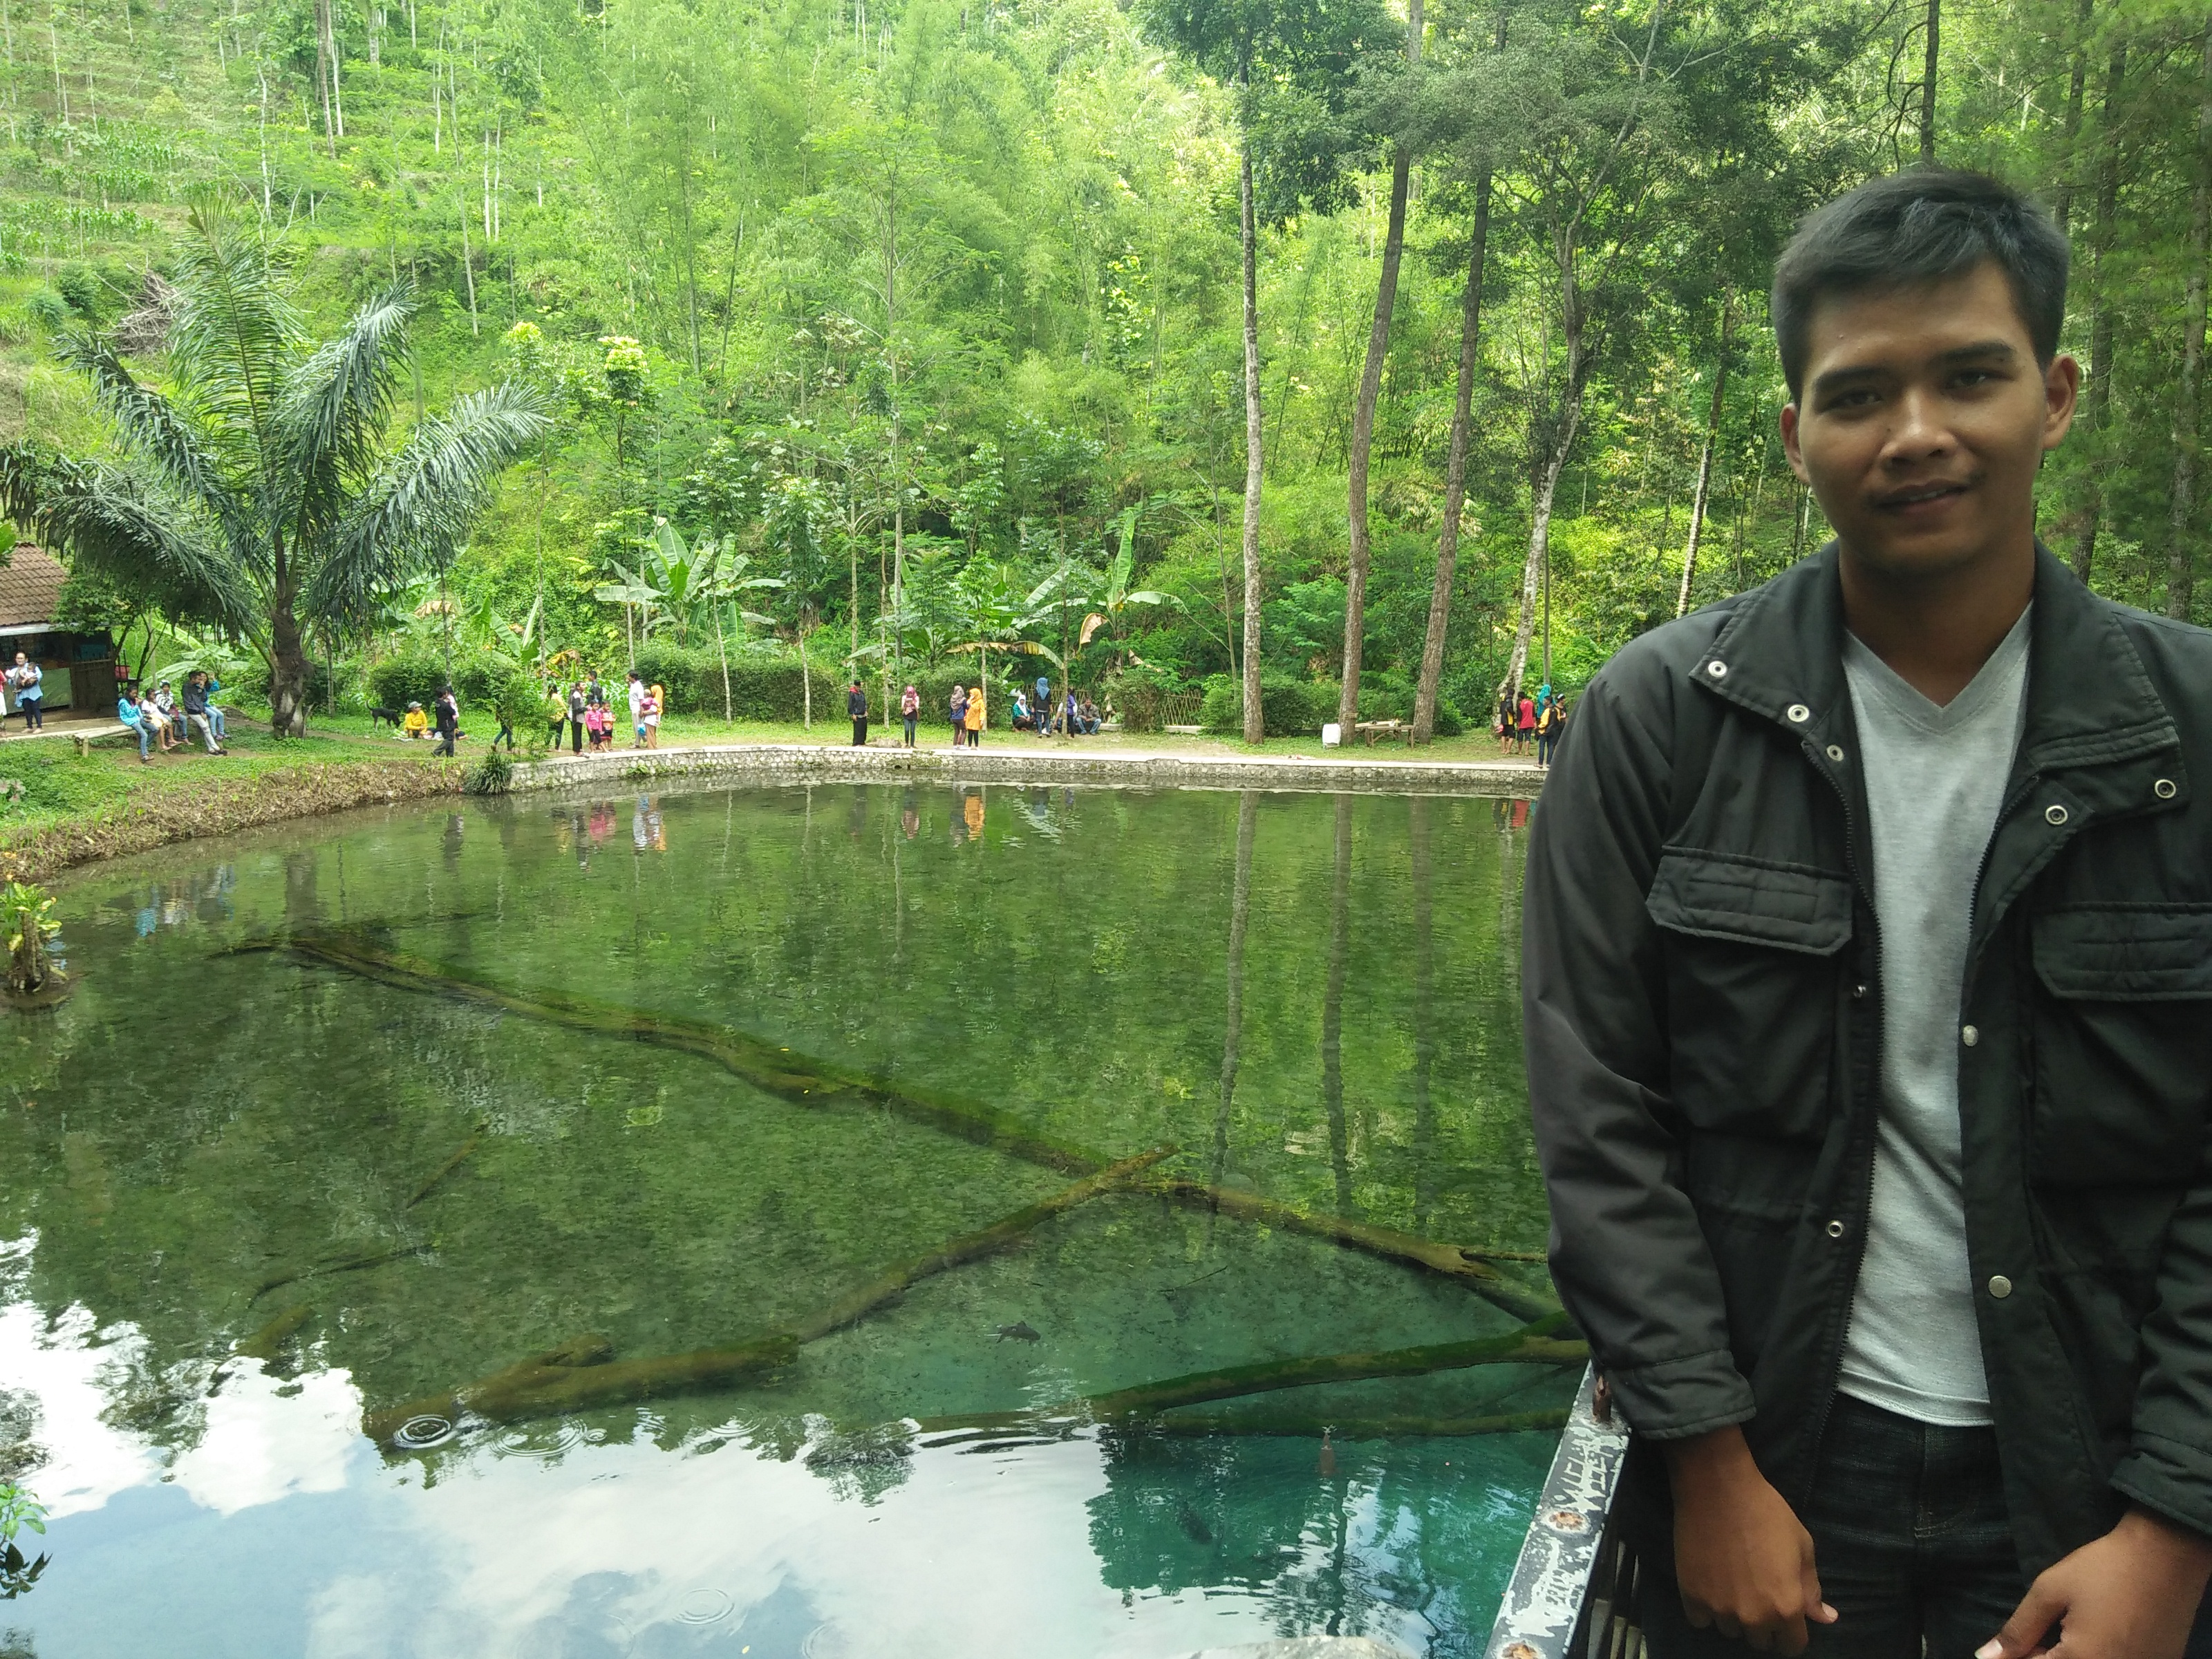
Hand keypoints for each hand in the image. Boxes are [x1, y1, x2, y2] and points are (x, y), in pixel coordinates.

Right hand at [1665, 1426, 1837, 1653]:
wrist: (1717, 1489)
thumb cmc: (1767, 1513)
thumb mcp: (1802, 1546)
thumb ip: (1812, 1588)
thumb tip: (1826, 1618)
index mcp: (1787, 1606)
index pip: (1792, 1646)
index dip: (1791, 1633)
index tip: (1785, 1616)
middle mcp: (1754, 1617)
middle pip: (1760, 1641)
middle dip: (1763, 1624)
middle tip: (1756, 1593)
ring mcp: (1720, 1609)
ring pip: (1730, 1630)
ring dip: (1733, 1616)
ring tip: (1731, 1585)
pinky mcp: (1691, 1596)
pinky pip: (1700, 1620)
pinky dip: (1705, 1609)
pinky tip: (1709, 1585)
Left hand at [1979, 1507, 2211, 1658]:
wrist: (2166, 1557)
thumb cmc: (2103, 1570)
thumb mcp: (2050, 1593)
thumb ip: (2018, 1630)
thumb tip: (1986, 1656)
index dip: (2019, 1655)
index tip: (2016, 1642)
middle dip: (2040, 1657)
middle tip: (2038, 1638)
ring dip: (2068, 1656)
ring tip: (2067, 1633)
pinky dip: (2097, 1655)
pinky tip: (2093, 1637)